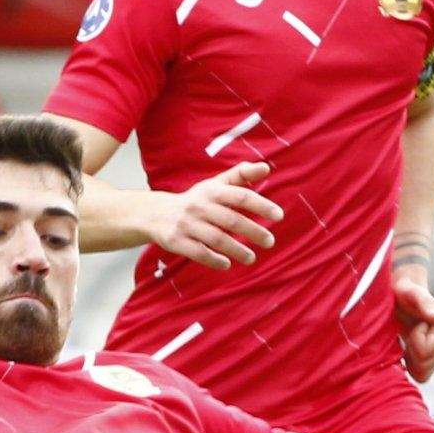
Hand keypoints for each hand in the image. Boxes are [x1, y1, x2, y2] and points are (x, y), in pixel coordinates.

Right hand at [143, 161, 280, 271]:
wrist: (154, 214)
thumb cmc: (195, 200)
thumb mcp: (215, 184)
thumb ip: (241, 175)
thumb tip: (266, 167)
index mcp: (212, 191)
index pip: (241, 196)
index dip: (261, 205)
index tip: (279, 216)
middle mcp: (199, 206)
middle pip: (231, 220)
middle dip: (253, 232)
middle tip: (270, 242)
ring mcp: (186, 224)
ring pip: (216, 239)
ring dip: (237, 250)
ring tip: (251, 258)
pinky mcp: (175, 241)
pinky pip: (198, 252)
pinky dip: (214, 260)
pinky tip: (226, 264)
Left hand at [392, 267, 433, 379]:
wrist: (402, 296)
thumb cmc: (405, 292)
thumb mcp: (410, 293)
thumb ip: (423, 302)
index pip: (424, 353)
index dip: (415, 339)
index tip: (416, 323)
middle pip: (423, 367)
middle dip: (411, 350)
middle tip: (409, 331)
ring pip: (421, 374)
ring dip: (409, 358)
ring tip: (409, 337)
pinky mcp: (430, 362)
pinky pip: (419, 376)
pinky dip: (408, 365)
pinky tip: (405, 348)